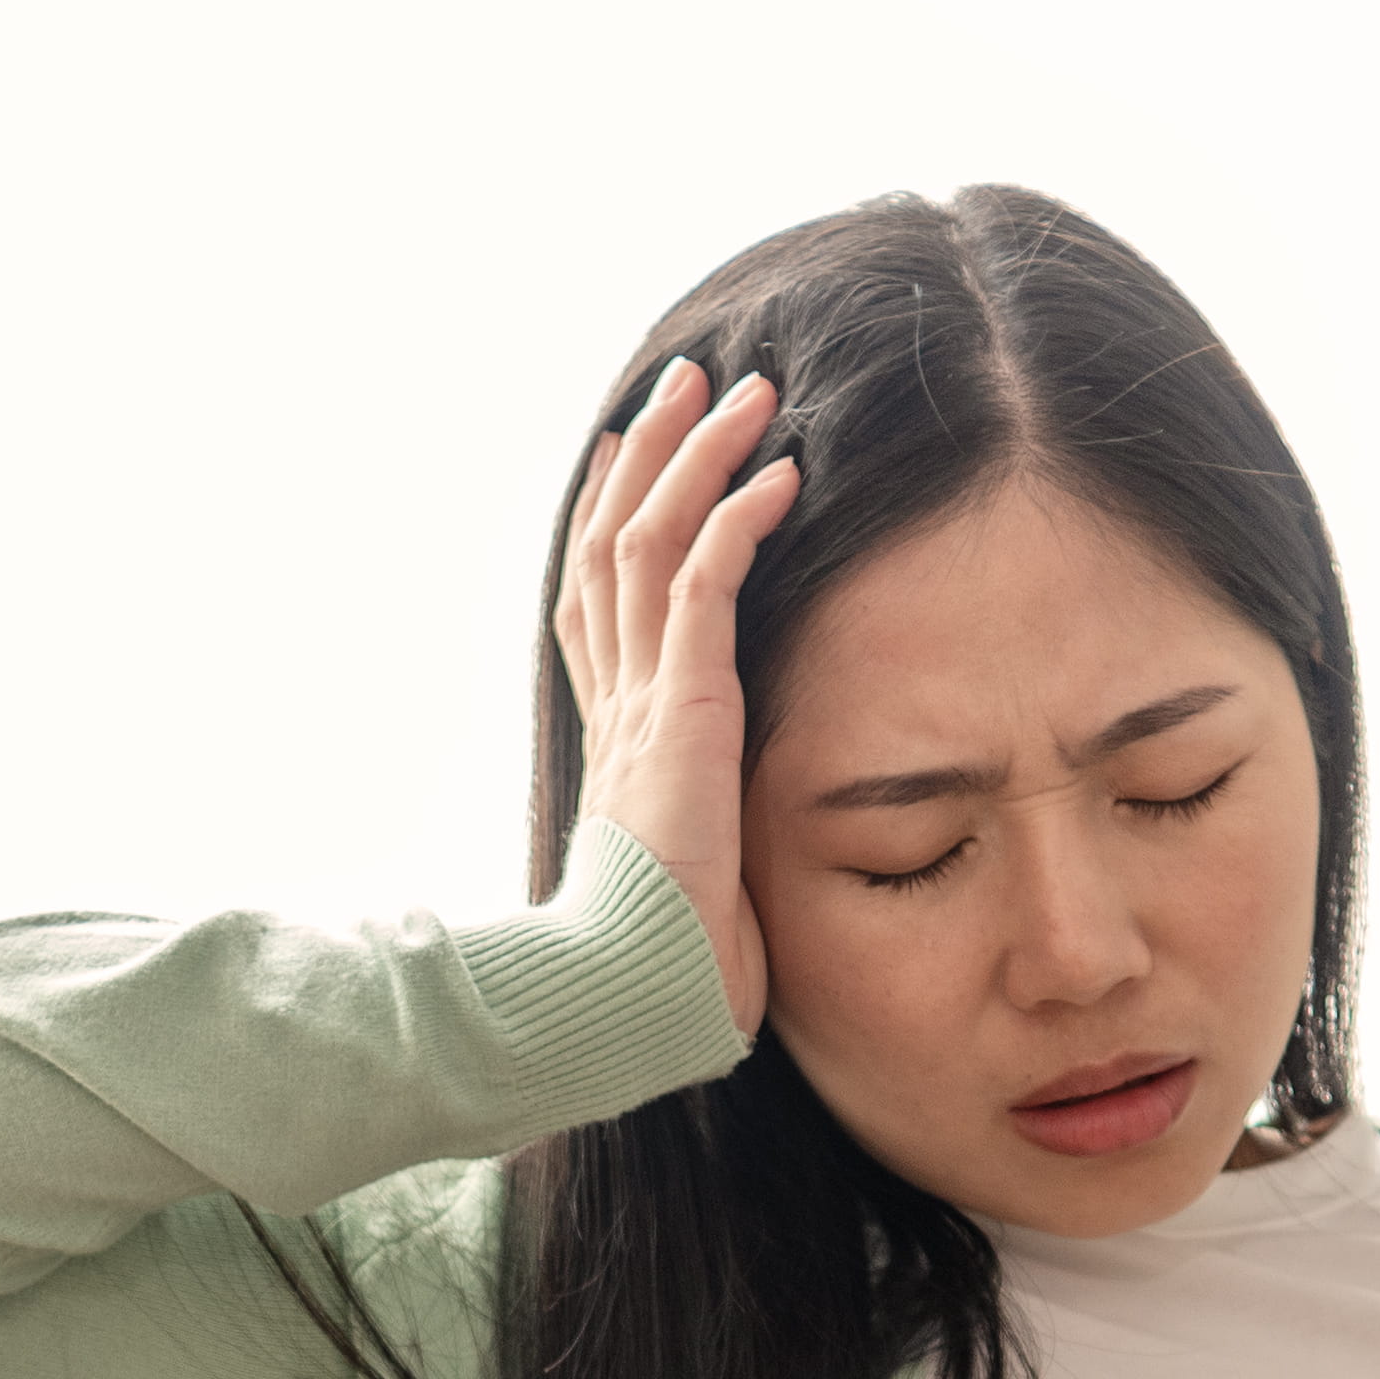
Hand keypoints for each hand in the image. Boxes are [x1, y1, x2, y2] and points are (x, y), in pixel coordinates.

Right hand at [555, 359, 799, 1037]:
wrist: (627, 996)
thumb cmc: (665, 968)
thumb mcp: (697, 880)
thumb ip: (712, 838)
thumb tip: (735, 865)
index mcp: (617, 739)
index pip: (600, 601)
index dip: (612, 518)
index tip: (631, 454)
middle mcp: (617, 705)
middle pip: (615, 544)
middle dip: (651, 455)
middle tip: (688, 382)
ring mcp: (641, 702)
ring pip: (654, 541)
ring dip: (699, 458)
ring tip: (745, 391)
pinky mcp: (681, 708)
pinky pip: (706, 584)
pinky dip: (739, 519)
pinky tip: (778, 474)